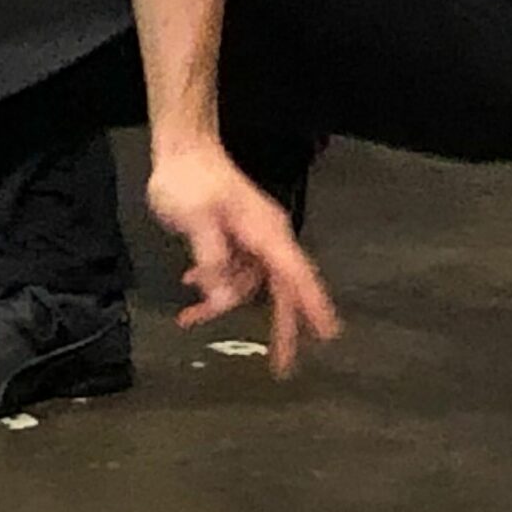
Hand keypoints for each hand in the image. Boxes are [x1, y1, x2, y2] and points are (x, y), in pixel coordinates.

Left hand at [146, 140, 341, 374]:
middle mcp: (266, 237)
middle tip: (282, 365)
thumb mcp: (194, 219)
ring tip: (190, 317)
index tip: (330, 335)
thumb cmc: (188, 178)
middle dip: (281, 326)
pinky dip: (214, 280)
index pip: (295, 275)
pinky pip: (233, 268)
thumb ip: (210, 257)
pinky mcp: (235, 235)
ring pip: (248, 282)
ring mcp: (252, 237)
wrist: (181, 146)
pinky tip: (191, 286)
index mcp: (265, 232)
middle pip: (280, 288)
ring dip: (224, 300)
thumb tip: (223, 294)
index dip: (312, 305)